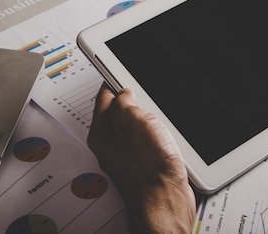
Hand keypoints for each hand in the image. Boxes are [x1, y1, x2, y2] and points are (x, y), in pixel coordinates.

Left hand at [87, 83, 195, 233]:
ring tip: (155, 115)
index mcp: (101, 132)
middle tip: (142, 92)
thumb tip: (124, 93)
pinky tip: (163, 134)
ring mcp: (127, 155)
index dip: (113, 81)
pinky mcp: (143, 163)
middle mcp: (110, 144)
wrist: (166, 198)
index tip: (119, 70)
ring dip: (145, 117)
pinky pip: (146, 140)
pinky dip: (154, 132)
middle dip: (131, 99)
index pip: (102, 97)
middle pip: (117, 111)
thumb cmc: (148, 166)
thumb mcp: (133, 120)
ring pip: (133, 126)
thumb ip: (124, 102)